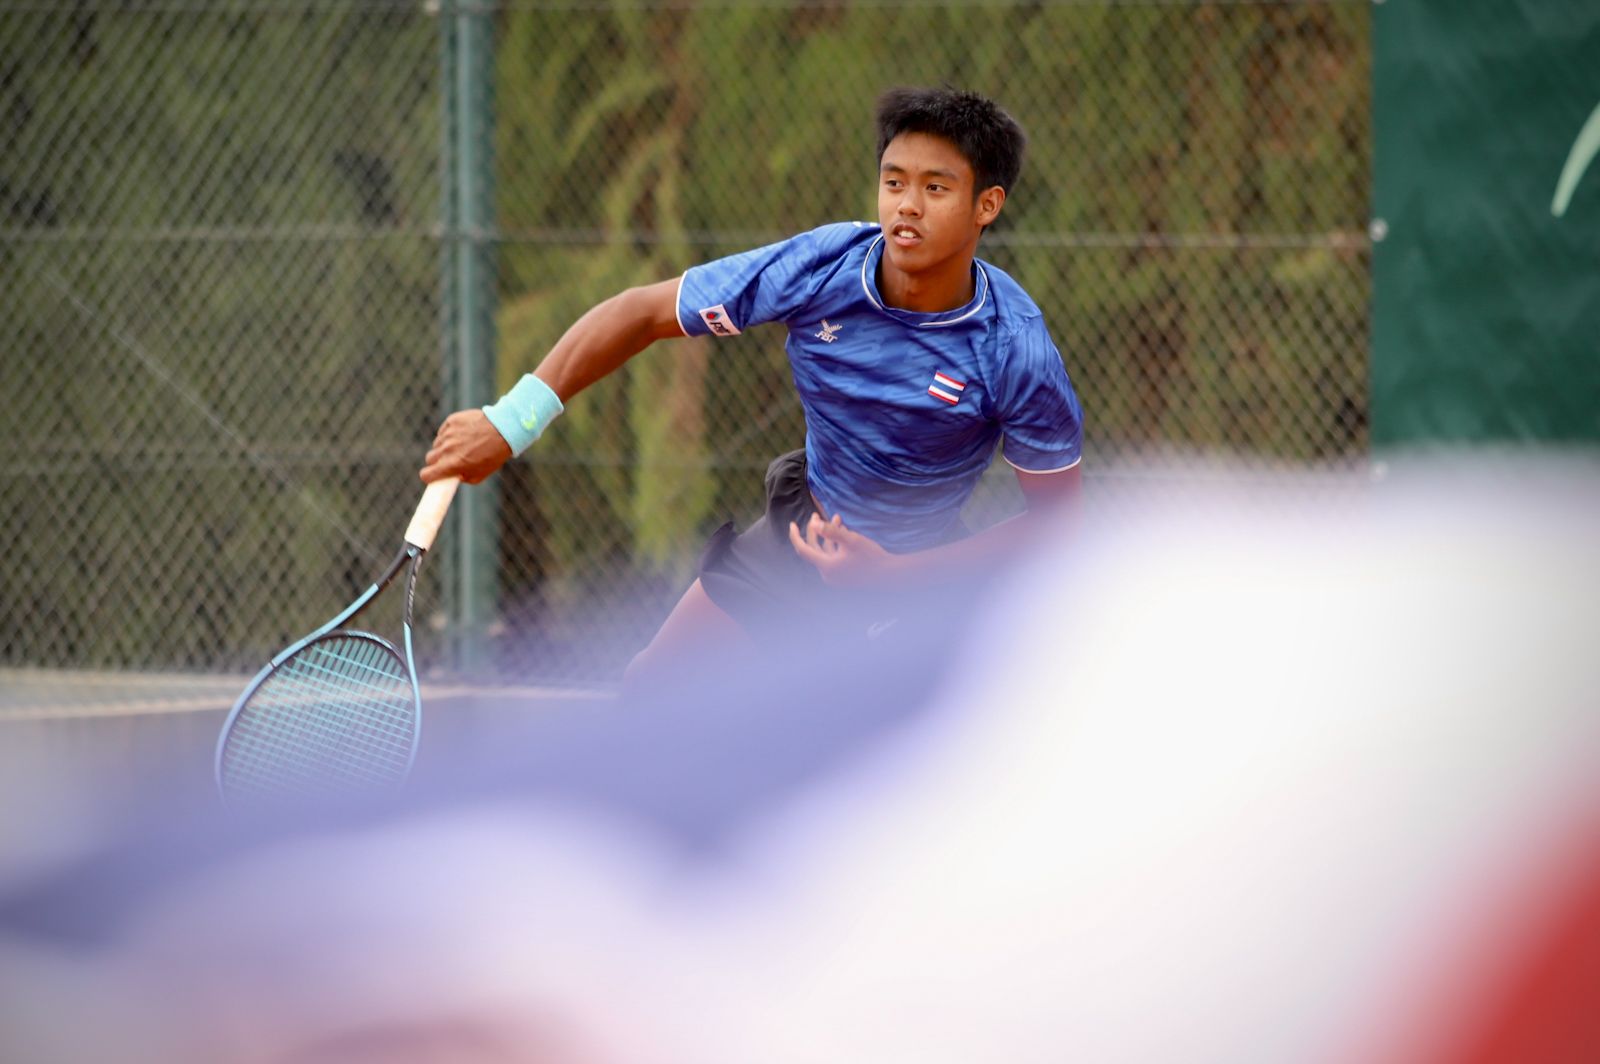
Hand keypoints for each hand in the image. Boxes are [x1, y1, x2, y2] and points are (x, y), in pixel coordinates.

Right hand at [420, 409, 511, 484]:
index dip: (429, 476)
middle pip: (430, 458)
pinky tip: (464, 434)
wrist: (504, 429)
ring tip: (462, 445)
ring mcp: (448, 434)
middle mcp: (446, 449)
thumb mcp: (480, 474)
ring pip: (437, 444)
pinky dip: (450, 434)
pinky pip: (444, 431)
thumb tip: (452, 476)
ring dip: (445, 447)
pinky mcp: (451, 421)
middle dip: (437, 462)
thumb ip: (463, 478)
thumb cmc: (494, 454)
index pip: (426, 474)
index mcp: (452, 465)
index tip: (434, 475)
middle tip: (449, 461)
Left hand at [788, 512, 904, 587]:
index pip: (803, 549)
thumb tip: (815, 523)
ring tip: (836, 518)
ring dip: (828, 535)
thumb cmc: (871, 557)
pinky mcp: (843, 576)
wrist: (889, 576)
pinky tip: (842, 530)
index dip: (795, 535)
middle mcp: (827, 574)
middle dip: (815, 530)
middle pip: (814, 549)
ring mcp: (835, 576)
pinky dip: (835, 544)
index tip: (791, 523)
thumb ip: (832, 531)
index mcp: (826, 566)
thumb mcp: (852, 540)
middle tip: (816, 515)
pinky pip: (833, 557)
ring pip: (825, 551)